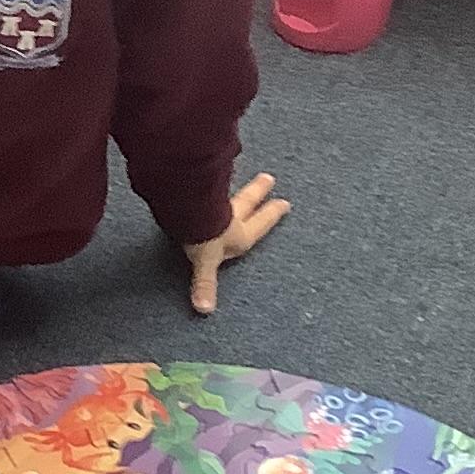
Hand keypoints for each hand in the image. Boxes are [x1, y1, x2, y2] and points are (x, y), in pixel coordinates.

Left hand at [181, 172, 289, 315]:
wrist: (190, 207)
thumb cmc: (203, 235)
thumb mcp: (205, 261)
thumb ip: (205, 283)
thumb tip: (205, 308)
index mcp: (239, 232)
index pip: (258, 224)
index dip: (271, 215)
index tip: (284, 203)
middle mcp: (231, 213)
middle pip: (247, 200)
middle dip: (258, 191)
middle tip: (268, 178)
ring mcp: (217, 196)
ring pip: (231, 188)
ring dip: (238, 182)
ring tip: (241, 173)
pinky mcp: (202, 183)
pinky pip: (211, 176)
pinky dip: (213, 172)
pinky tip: (213, 165)